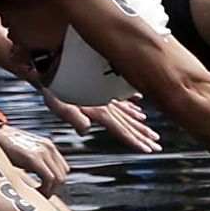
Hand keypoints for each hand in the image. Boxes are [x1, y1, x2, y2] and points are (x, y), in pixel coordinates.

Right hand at [0, 119, 69, 193]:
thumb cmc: (3, 145)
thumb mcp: (24, 153)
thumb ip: (34, 163)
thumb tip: (39, 180)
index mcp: (47, 146)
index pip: (63, 169)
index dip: (56, 183)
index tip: (46, 189)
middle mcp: (48, 147)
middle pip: (63, 175)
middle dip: (53, 189)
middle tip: (41, 195)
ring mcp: (42, 151)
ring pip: (58, 179)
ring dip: (49, 191)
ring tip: (37, 194)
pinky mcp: (34, 157)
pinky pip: (49, 179)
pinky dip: (44, 190)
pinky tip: (34, 192)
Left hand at [43, 92, 162, 151]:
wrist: (53, 60)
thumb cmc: (53, 84)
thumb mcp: (60, 104)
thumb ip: (74, 117)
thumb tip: (85, 130)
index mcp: (98, 110)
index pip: (121, 130)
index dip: (135, 141)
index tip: (148, 150)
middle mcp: (106, 104)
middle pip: (129, 123)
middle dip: (143, 136)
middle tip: (157, 146)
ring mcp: (105, 96)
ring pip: (127, 113)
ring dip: (139, 124)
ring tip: (151, 133)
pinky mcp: (102, 89)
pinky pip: (121, 100)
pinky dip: (131, 106)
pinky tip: (139, 108)